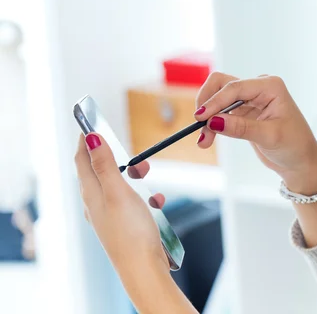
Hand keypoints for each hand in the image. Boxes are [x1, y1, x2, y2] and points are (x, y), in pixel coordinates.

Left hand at [74, 133, 168, 275]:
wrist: (143, 268)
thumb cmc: (130, 231)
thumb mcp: (118, 191)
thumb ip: (105, 164)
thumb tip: (92, 139)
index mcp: (91, 193)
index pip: (82, 161)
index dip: (86, 142)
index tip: (90, 125)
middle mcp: (97, 203)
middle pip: (102, 172)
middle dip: (120, 161)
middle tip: (139, 160)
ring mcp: (111, 215)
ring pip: (121, 187)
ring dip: (135, 179)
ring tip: (150, 181)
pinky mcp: (125, 225)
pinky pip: (134, 203)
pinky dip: (146, 198)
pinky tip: (157, 202)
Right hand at [194, 72, 316, 193]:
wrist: (301, 162)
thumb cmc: (294, 146)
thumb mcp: (269, 137)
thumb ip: (241, 128)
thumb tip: (212, 121)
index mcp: (270, 86)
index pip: (235, 87)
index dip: (215, 101)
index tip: (200, 118)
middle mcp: (259, 88)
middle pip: (222, 84)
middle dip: (208, 104)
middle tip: (199, 125)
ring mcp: (250, 99)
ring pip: (218, 99)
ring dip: (208, 116)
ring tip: (204, 140)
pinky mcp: (243, 112)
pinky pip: (221, 113)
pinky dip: (212, 124)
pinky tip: (207, 140)